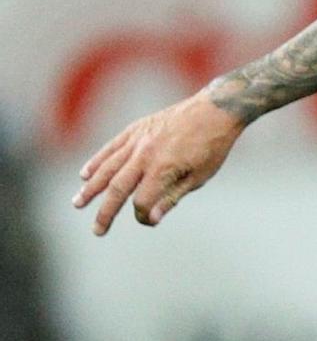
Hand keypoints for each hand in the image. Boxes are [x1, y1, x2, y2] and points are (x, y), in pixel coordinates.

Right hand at [73, 91, 242, 235]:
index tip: (148, 219)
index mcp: (163, 169)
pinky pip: (111, 147)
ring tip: (77, 203)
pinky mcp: (135, 129)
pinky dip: (97, 161)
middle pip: (117, 188)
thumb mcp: (199, 177)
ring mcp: (137, 140)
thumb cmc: (211, 147)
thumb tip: (150, 219)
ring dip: (91, 188)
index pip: (142, 201)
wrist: (215, 110)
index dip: (142, 215)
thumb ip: (171, 197)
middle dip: (106, 212)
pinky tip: (85, 174)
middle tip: (97, 231)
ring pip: (107, 167)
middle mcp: (145, 154)